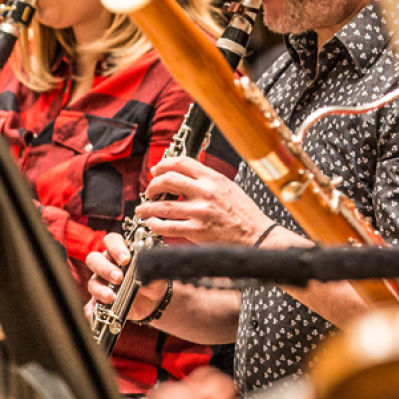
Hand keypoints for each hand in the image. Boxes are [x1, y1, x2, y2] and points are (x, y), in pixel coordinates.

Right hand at [85, 231, 169, 322]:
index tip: (126, 259)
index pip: (111, 241)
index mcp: (119, 252)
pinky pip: (90, 306)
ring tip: (111, 297)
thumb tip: (151, 262)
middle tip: (118, 278)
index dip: (115, 248)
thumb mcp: (155, 271)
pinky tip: (95, 314)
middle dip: (105, 269)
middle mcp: (106, 265)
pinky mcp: (100, 301)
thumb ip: (153, 266)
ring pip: (92, 282)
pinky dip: (91, 310)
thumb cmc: (151, 279)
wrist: (153, 300)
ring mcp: (101, 283)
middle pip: (94, 259)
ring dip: (100, 290)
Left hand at [137, 155, 273, 245]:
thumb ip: (207, 179)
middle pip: (167, 180)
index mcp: (213, 178)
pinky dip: (156, 224)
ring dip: (147, 207)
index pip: (181, 163)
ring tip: (142, 210)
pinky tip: (153, 224)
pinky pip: (168, 226)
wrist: (256, 235)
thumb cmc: (244, 213)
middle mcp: (205, 192)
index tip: (156, 171)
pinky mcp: (197, 231)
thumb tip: (184, 174)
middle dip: (152, 185)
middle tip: (149, 191)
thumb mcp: (228, 187)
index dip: (163, 165)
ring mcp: (200, 212)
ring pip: (163, 206)